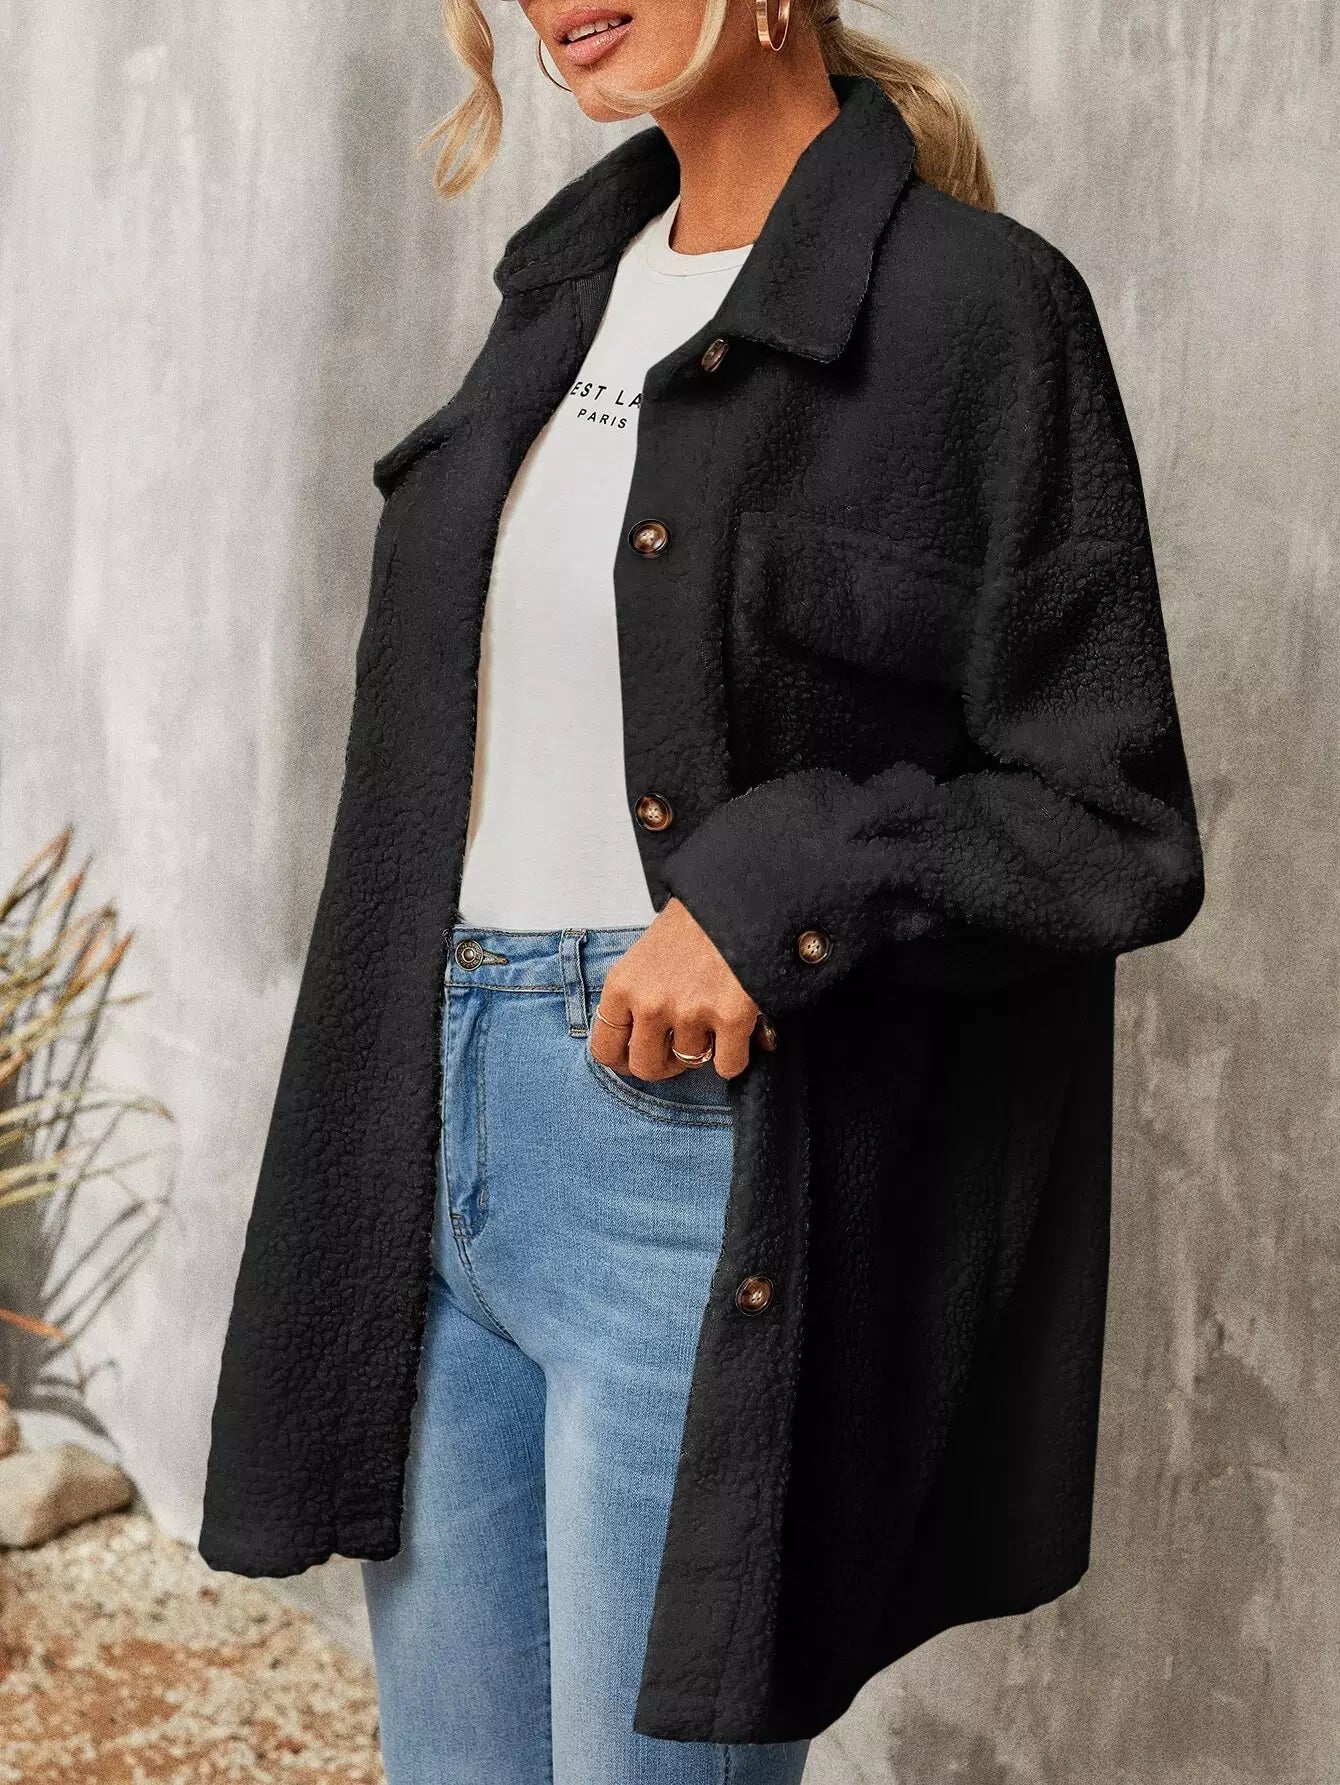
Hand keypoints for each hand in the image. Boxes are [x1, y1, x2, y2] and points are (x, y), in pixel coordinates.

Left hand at [590, 897, 760, 1082]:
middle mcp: (650, 1003)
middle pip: (645, 1067)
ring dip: (704, 1047)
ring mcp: (690, 1012)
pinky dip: (736, 1055)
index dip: (623, 1061)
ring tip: (713, 1018)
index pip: (604, 1050)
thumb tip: (633, 1041)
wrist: (736, 898)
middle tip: (679, 1049)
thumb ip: (634, 997)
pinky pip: (728, 1065)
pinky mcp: (731, 1018)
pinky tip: (738, 1031)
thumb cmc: (691, 923)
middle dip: (665, 1064)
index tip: (637, 1058)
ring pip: (692, 1062)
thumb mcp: (643, 956)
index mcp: (622, 986)